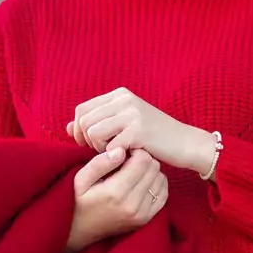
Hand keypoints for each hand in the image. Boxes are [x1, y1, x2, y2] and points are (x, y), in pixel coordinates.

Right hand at [65, 147, 168, 252]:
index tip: (125, 152)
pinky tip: (143, 182)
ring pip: (161, 179)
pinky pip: (163, 194)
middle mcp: (132, 204)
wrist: (79, 231)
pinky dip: (157, 184)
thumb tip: (121, 150)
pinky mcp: (146, 220)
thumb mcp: (80, 179)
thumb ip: (100, 163)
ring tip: (135, 172)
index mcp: (116, 192)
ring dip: (151, 171)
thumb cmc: (78, 200)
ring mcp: (141, 214)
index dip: (136, 150)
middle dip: (144, 159)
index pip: (143, 160)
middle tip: (130, 161)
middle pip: (154, 168)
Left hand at [66, 88, 216, 175]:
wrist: (186, 143)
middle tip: (100, 151)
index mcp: (119, 95)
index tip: (87, 144)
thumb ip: (97, 123)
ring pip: (92, 132)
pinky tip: (125, 157)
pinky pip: (109, 146)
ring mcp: (131, 114)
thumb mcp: (124, 125)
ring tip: (113, 153)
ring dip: (98, 148)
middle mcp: (124, 100)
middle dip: (86, 141)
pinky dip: (113, 156)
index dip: (78, 130)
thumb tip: (67, 128)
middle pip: (84, 120)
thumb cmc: (155, 138)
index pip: (82, 109)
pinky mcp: (138, 131)